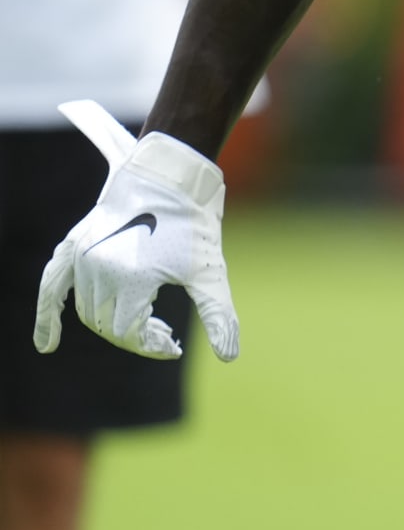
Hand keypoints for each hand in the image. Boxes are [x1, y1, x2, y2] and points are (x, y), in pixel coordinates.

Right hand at [35, 101, 239, 361]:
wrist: (172, 172)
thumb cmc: (194, 222)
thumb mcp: (210, 270)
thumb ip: (218, 314)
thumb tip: (229, 357)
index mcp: (129, 279)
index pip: (129, 333)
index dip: (152, 346)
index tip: (174, 347)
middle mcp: (98, 269)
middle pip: (106, 325)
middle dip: (134, 336)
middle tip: (163, 334)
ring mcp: (82, 257)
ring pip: (87, 310)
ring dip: (109, 325)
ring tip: (142, 327)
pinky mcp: (74, 246)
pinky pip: (52, 286)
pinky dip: (48, 315)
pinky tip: (47, 345)